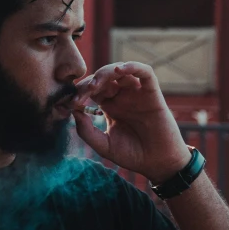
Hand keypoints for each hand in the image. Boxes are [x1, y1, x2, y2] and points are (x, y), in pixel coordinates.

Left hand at [71, 62, 190, 183]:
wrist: (158, 163)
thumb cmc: (132, 155)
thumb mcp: (104, 145)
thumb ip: (86, 131)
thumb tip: (73, 111)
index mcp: (109, 106)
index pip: (91, 90)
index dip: (80, 93)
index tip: (71, 103)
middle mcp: (121, 96)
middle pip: (102, 77)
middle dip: (90, 82)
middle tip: (82, 94)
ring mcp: (136, 93)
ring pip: (120, 71)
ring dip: (106, 72)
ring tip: (96, 84)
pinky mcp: (152, 93)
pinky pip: (145, 72)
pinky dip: (133, 66)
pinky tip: (121, 70)